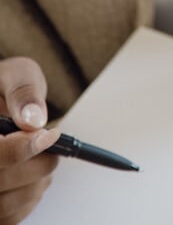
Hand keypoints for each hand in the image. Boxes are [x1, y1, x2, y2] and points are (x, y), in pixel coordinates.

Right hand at [0, 58, 59, 224]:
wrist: (3, 99)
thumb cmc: (7, 87)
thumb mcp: (16, 75)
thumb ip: (23, 92)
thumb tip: (34, 120)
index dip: (22, 149)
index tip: (50, 134)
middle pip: (0, 181)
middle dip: (36, 166)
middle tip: (54, 148)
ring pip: (3, 206)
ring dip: (35, 185)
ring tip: (47, 161)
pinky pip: (7, 218)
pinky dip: (28, 201)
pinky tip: (36, 179)